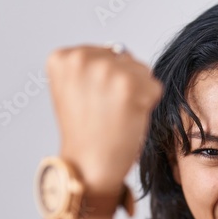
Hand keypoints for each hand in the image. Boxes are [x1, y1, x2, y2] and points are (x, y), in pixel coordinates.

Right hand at [44, 44, 163, 193]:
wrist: (88, 168)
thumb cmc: (87, 134)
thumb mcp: (75, 89)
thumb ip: (91, 66)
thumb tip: (120, 49)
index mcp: (63, 57)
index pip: (106, 54)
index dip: (106, 82)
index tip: (92, 104)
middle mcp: (81, 57)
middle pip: (125, 59)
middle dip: (123, 86)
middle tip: (106, 114)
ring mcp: (105, 70)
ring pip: (142, 72)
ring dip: (137, 96)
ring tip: (116, 117)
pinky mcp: (128, 85)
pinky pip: (154, 88)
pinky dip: (148, 106)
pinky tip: (128, 121)